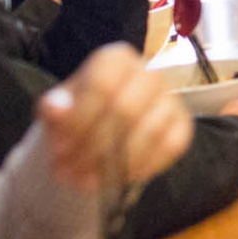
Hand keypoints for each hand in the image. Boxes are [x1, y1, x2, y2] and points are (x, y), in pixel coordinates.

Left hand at [35, 42, 192, 187]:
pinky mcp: (183, 124)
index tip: (59, 148)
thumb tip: (56, 107)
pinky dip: (142, 166)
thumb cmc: (77, 114)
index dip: (80, 120)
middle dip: (94, 146)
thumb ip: (54, 107)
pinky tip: (118, 177)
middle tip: (69, 172)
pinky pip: (170, 146)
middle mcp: (149, 72)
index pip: (103, 85)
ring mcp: (170, 98)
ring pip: (150, 130)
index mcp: (116, 59)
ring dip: (116, 163)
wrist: (100, 129)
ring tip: (85, 180)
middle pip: (127, 108)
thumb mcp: (57, 110)